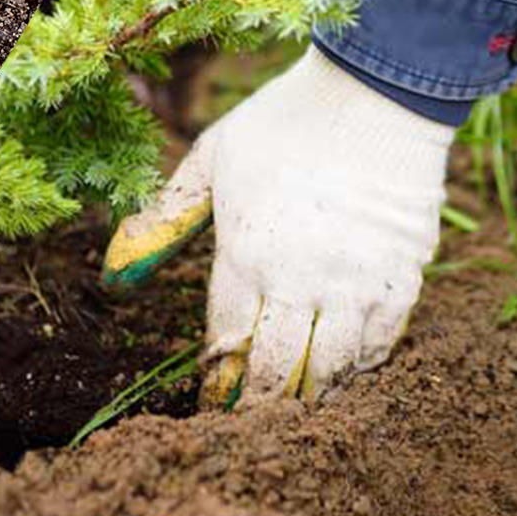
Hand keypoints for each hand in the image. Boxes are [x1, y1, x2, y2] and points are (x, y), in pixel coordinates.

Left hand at [103, 50, 454, 405]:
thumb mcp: (213, 160)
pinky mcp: (402, 278)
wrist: (377, 91)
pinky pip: (381, 344)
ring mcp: (355, 283)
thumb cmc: (286, 121)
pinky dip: (362, 365)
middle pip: (276, 373)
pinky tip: (347, 368)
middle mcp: (299, 280)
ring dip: (311, 394)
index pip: (225, 344)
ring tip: (298, 404)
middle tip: (252, 423)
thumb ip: (165, 220)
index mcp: (245, 253)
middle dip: (259, 406)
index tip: (212, 403)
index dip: (217, 382)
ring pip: (331, 369)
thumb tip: (114, 278)